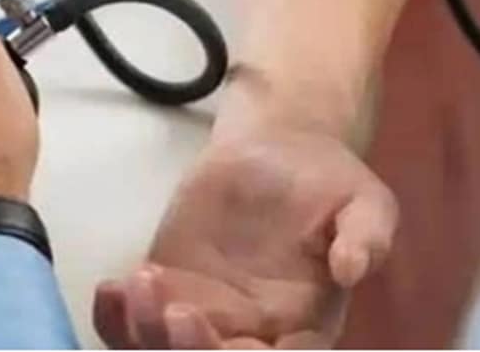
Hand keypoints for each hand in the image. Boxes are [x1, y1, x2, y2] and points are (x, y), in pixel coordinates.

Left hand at [92, 78, 396, 347]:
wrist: (278, 148)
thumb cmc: (327, 182)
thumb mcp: (364, 200)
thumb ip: (367, 235)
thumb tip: (352, 268)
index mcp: (304, 328)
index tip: (238, 342)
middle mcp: (250, 335)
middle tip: (179, 309)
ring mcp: (203, 317)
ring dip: (146, 335)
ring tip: (144, 279)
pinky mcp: (166, 292)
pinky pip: (130, 327)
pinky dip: (114, 321)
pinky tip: (113, 288)